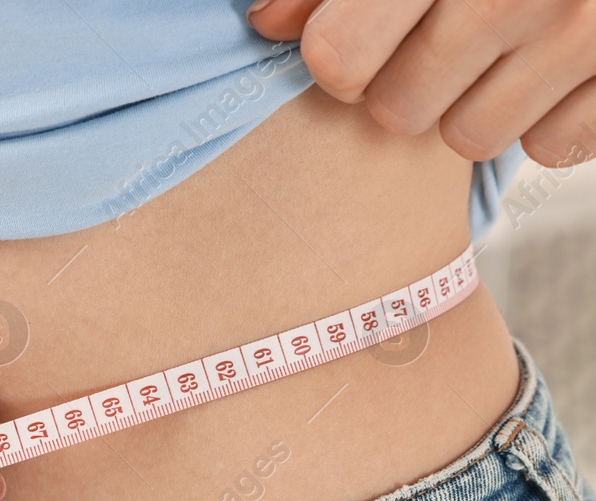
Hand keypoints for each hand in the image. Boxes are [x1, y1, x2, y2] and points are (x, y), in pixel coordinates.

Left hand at [248, 0, 595, 166]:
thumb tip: (267, 22)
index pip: (338, 57)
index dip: (338, 57)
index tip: (356, 41)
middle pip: (397, 110)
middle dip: (406, 84)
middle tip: (439, 42)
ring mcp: (578, 34)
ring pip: (469, 137)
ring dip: (472, 105)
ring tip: (497, 51)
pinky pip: (550, 146)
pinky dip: (546, 116)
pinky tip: (552, 66)